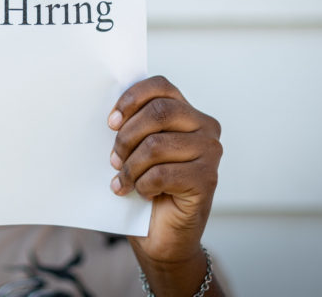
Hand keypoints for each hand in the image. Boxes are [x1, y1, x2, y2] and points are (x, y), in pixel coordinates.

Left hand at [108, 76, 222, 294]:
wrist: (162, 236)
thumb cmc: (147, 187)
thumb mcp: (136, 149)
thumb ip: (133, 126)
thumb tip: (111, 114)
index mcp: (186, 112)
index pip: (160, 86)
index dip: (131, 99)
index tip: (111, 122)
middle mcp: (205, 127)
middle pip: (158, 112)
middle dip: (127, 136)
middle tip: (114, 159)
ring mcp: (210, 153)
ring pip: (157, 145)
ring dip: (131, 166)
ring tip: (124, 180)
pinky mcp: (207, 180)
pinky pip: (162, 174)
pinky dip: (143, 185)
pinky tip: (143, 193)